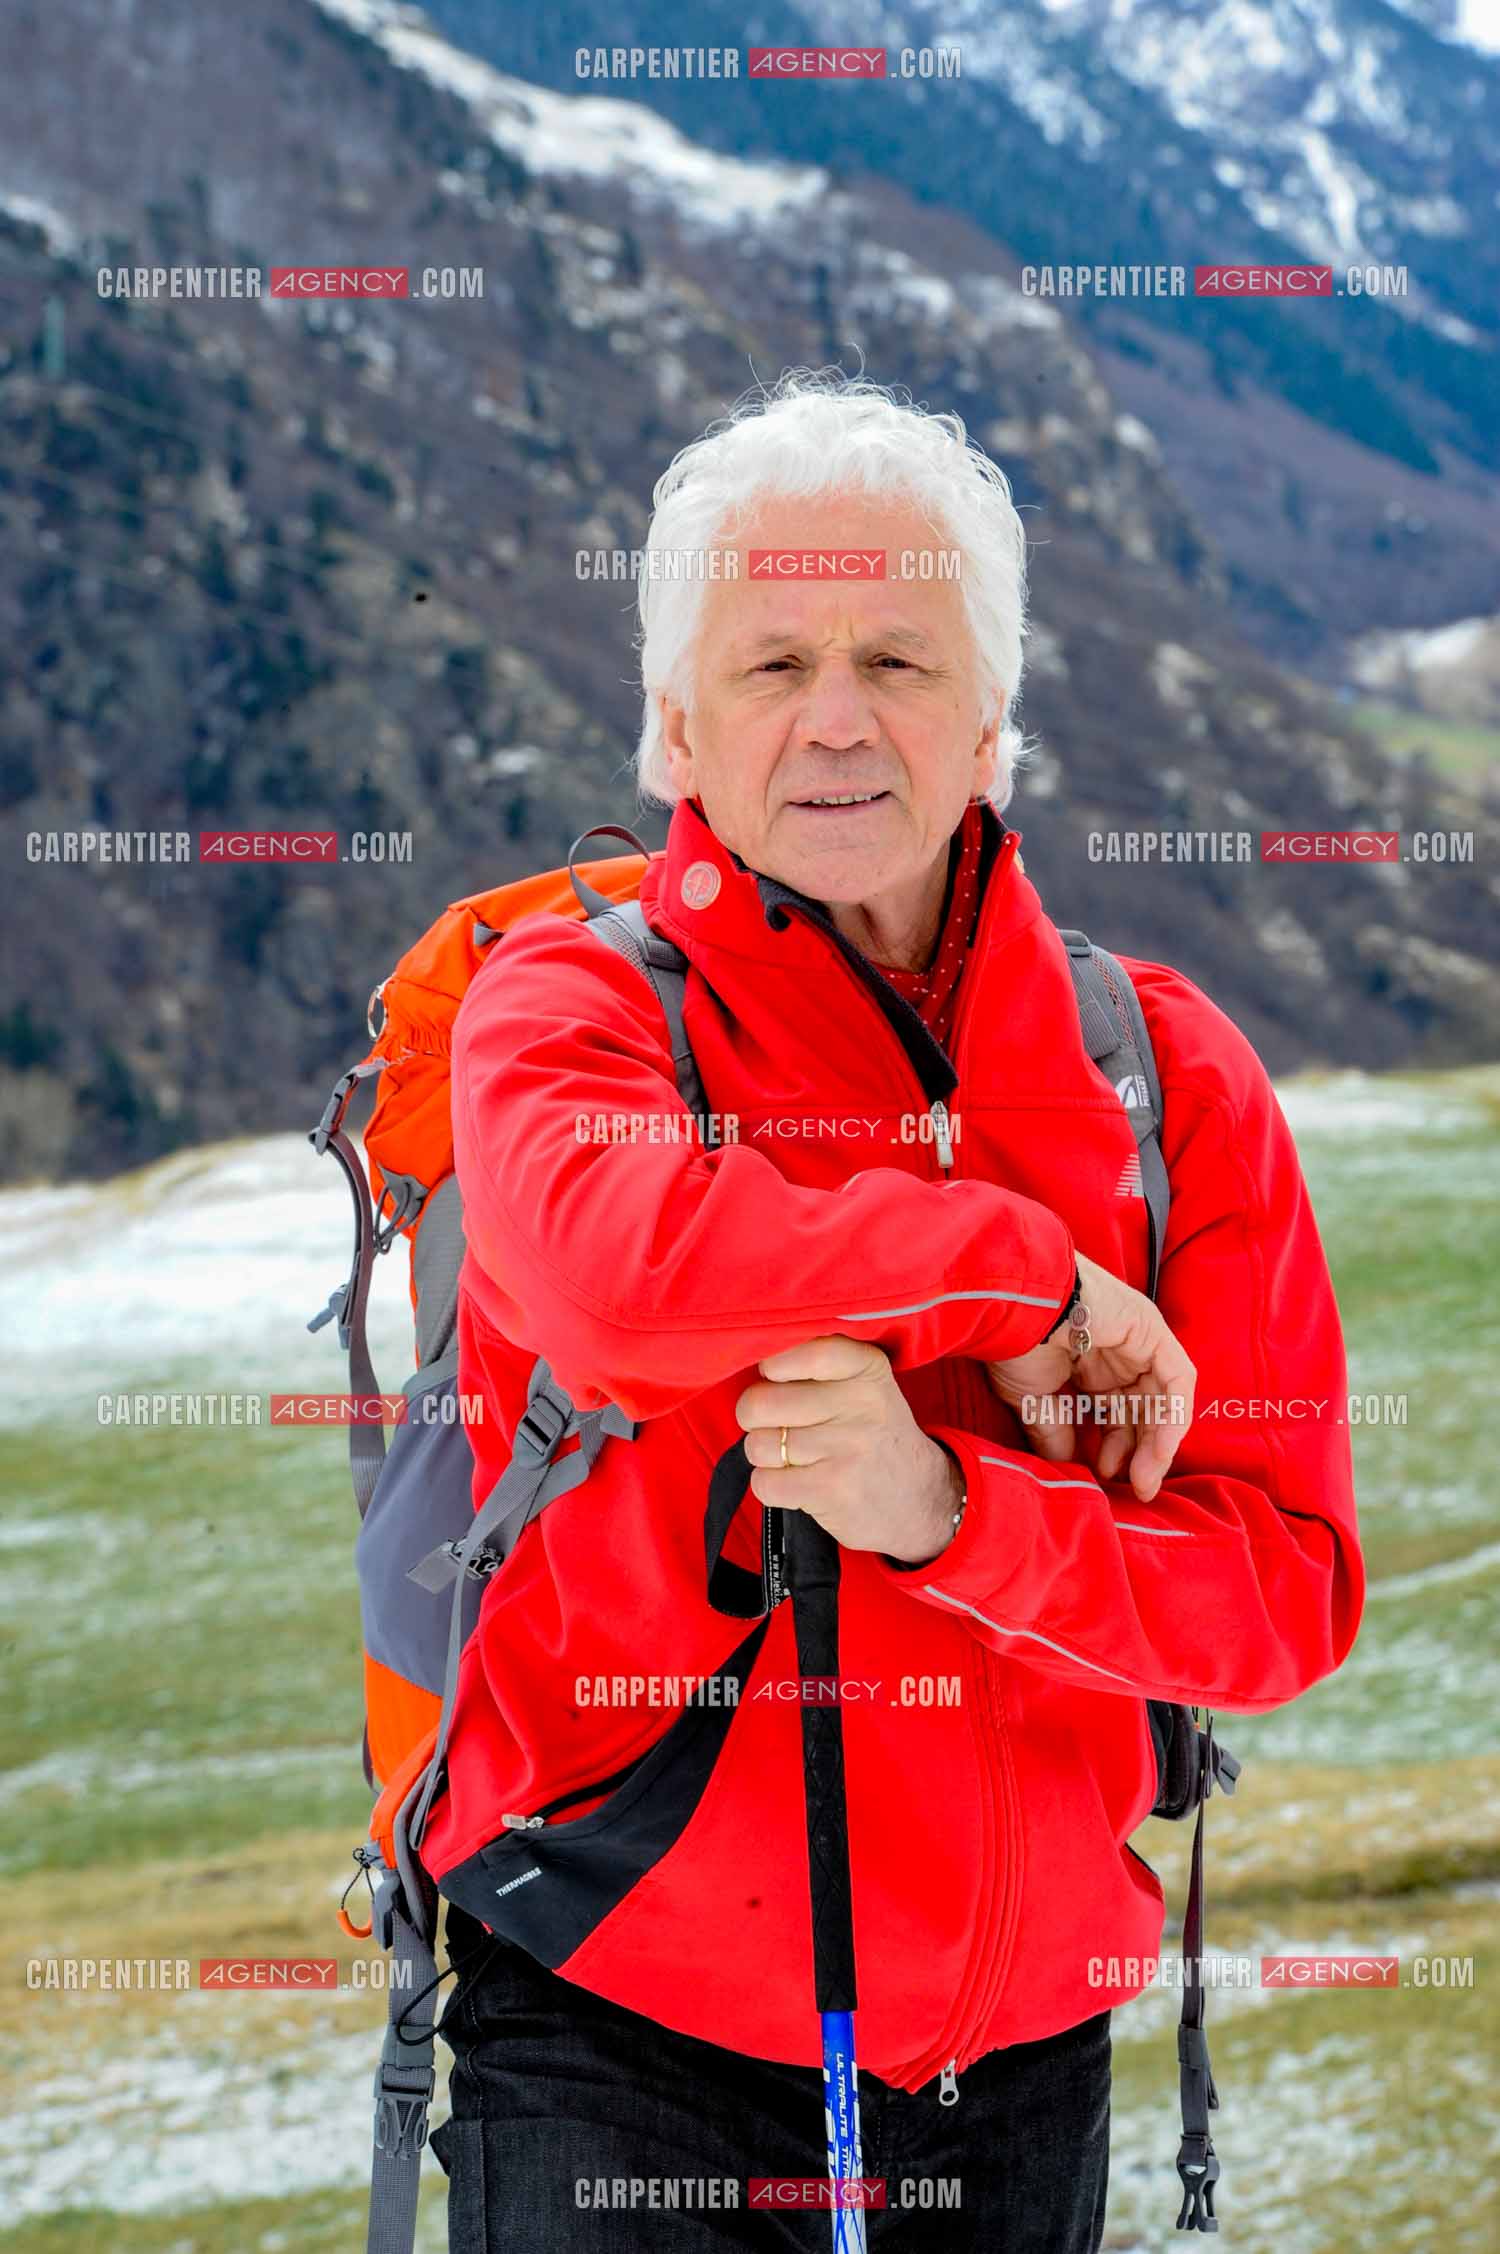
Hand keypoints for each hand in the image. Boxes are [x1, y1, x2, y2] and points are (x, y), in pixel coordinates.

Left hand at [735, 1335, 962, 1565]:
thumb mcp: (866, 1385)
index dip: (773, 1366)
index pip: (803, 1351)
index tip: (776, 1378)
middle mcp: (860, 1404)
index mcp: (867, 1368)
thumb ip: (817, 1363)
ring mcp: (846, 1449)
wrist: (922, 1500)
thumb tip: (752, 1353)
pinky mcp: (831, 1490)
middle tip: (780, 1425)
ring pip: (758, 1444)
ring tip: (797, 1457)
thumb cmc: (874, 1435)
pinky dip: (771, 1486)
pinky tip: (799, 1482)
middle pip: (760, 1402)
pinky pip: (764, 1482)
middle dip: (756, 1418)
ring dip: (766, 1456)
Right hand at [984, 1252, 1194, 1501]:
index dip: (1114, 1448)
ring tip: (1143, 1477)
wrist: (1013, 1307)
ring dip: (1158, 1442)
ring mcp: (1137, 1338)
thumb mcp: (1034, 1402)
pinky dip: (1173, 1416)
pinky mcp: (1151, 1329)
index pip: (1115, 1412)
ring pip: (1163, 1398)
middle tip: (1135, 1487)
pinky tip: (1158, 1449)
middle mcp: (1116, 1351)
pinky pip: (1177, 1379)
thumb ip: (1056, 1434)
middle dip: (1139, 1452)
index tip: (1104, 1478)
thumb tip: (1069, 1469)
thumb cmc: (1015, 1346)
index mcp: (1087, 1363)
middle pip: (1142, 1409)